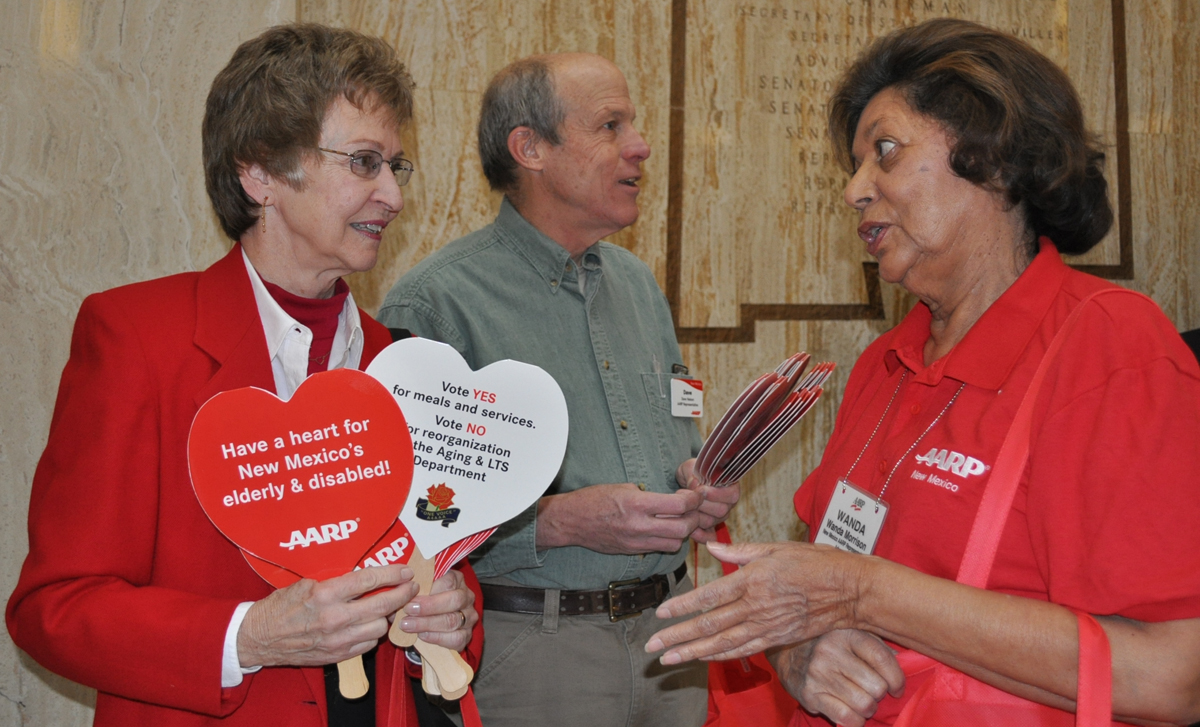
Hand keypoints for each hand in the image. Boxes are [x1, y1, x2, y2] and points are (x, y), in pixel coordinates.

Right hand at [238, 563, 417, 667]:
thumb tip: (363, 575)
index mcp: (325, 594)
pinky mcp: (336, 655)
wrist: (259, 638)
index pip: (369, 580)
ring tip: (387, 606)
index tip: (404, 570)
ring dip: (387, 616)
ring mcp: (337, 639)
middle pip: (383, 605)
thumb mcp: (304, 583)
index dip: (392, 573)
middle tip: (411, 587)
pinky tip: (370, 624)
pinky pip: (368, 644)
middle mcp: (334, 618)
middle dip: (403, 594)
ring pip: (380, 627)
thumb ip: (334, 580)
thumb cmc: (279, 608)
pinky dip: (373, 634)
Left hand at [397, 568, 476, 652]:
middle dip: (429, 606)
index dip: (429, 588)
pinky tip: (422, 636)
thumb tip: (395, 591)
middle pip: (454, 600)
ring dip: (428, 623)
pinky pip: (455, 638)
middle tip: (408, 610)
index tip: (410, 595)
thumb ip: (411, 590)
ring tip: (408, 625)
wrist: (429, 624)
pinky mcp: (466, 636)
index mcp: (456, 580)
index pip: (449, 581)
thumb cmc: (422, 603)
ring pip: (453, 620)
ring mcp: (469, 617)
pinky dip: (437, 638)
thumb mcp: (417, 591)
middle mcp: (466, 596)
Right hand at [536, 483, 703, 553]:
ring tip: (680, 519)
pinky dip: (668, 539)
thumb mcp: (623, 487)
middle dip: (695, 517)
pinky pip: (659, 547)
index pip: (679, 505)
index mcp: (637, 504)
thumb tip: (672, 499)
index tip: (697, 493)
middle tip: (694, 508)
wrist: (571, 521)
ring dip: (683, 532)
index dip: (694, 499)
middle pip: (683, 529)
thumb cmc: (594, 499)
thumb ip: (649, 495)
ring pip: (674, 543)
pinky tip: (665, 528)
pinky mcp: (633, 551)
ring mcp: (636, 542)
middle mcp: (639, 526)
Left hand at [644, 541, 867, 662]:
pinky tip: (703, 659)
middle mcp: (756, 606)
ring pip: (722, 643)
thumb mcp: (776, 547)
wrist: (850, 590)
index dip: (681, 606)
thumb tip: (712, 549)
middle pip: (709, 625)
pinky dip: (721, 656)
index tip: (660, 613)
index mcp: (752, 579)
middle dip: (677, 636)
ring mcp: (767, 625)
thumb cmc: (815, 562)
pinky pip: (744, 650)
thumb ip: (741, 551)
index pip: (708, 596)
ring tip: (668, 659)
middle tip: (651, 646)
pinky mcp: (777, 638)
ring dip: (692, 652)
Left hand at [677, 458, 739, 542]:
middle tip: (685, 495)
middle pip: (721, 511)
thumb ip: (695, 474)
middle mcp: (728, 504)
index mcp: (730, 487)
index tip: (701, 488)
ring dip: (694, 514)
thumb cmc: (692, 472)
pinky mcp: (709, 529)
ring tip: (680, 504)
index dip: (716, 494)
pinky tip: (689, 530)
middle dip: (701, 504)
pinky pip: (708, 537)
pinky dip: (699, 535)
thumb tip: (696, 485)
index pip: (732, 495)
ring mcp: (719, 518)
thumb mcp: (692, 467)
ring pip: (711, 522)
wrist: (684, 482)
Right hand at [770, 631, 903, 726]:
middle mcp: (831, 652)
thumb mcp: (854, 635)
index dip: (897, 679)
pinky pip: (846, 719)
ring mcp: (818, 674)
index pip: (883, 659)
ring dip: (868, 708)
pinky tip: (851, 712)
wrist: (789, 652)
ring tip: (861, 701)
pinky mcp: (810, 695)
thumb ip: (878, 647)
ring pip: (864, 705)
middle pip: (876, 687)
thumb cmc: (831, 645)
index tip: (896, 687)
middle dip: (879, 695)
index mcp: (846, 634)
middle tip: (871, 692)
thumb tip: (903, 663)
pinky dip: (855, 721)